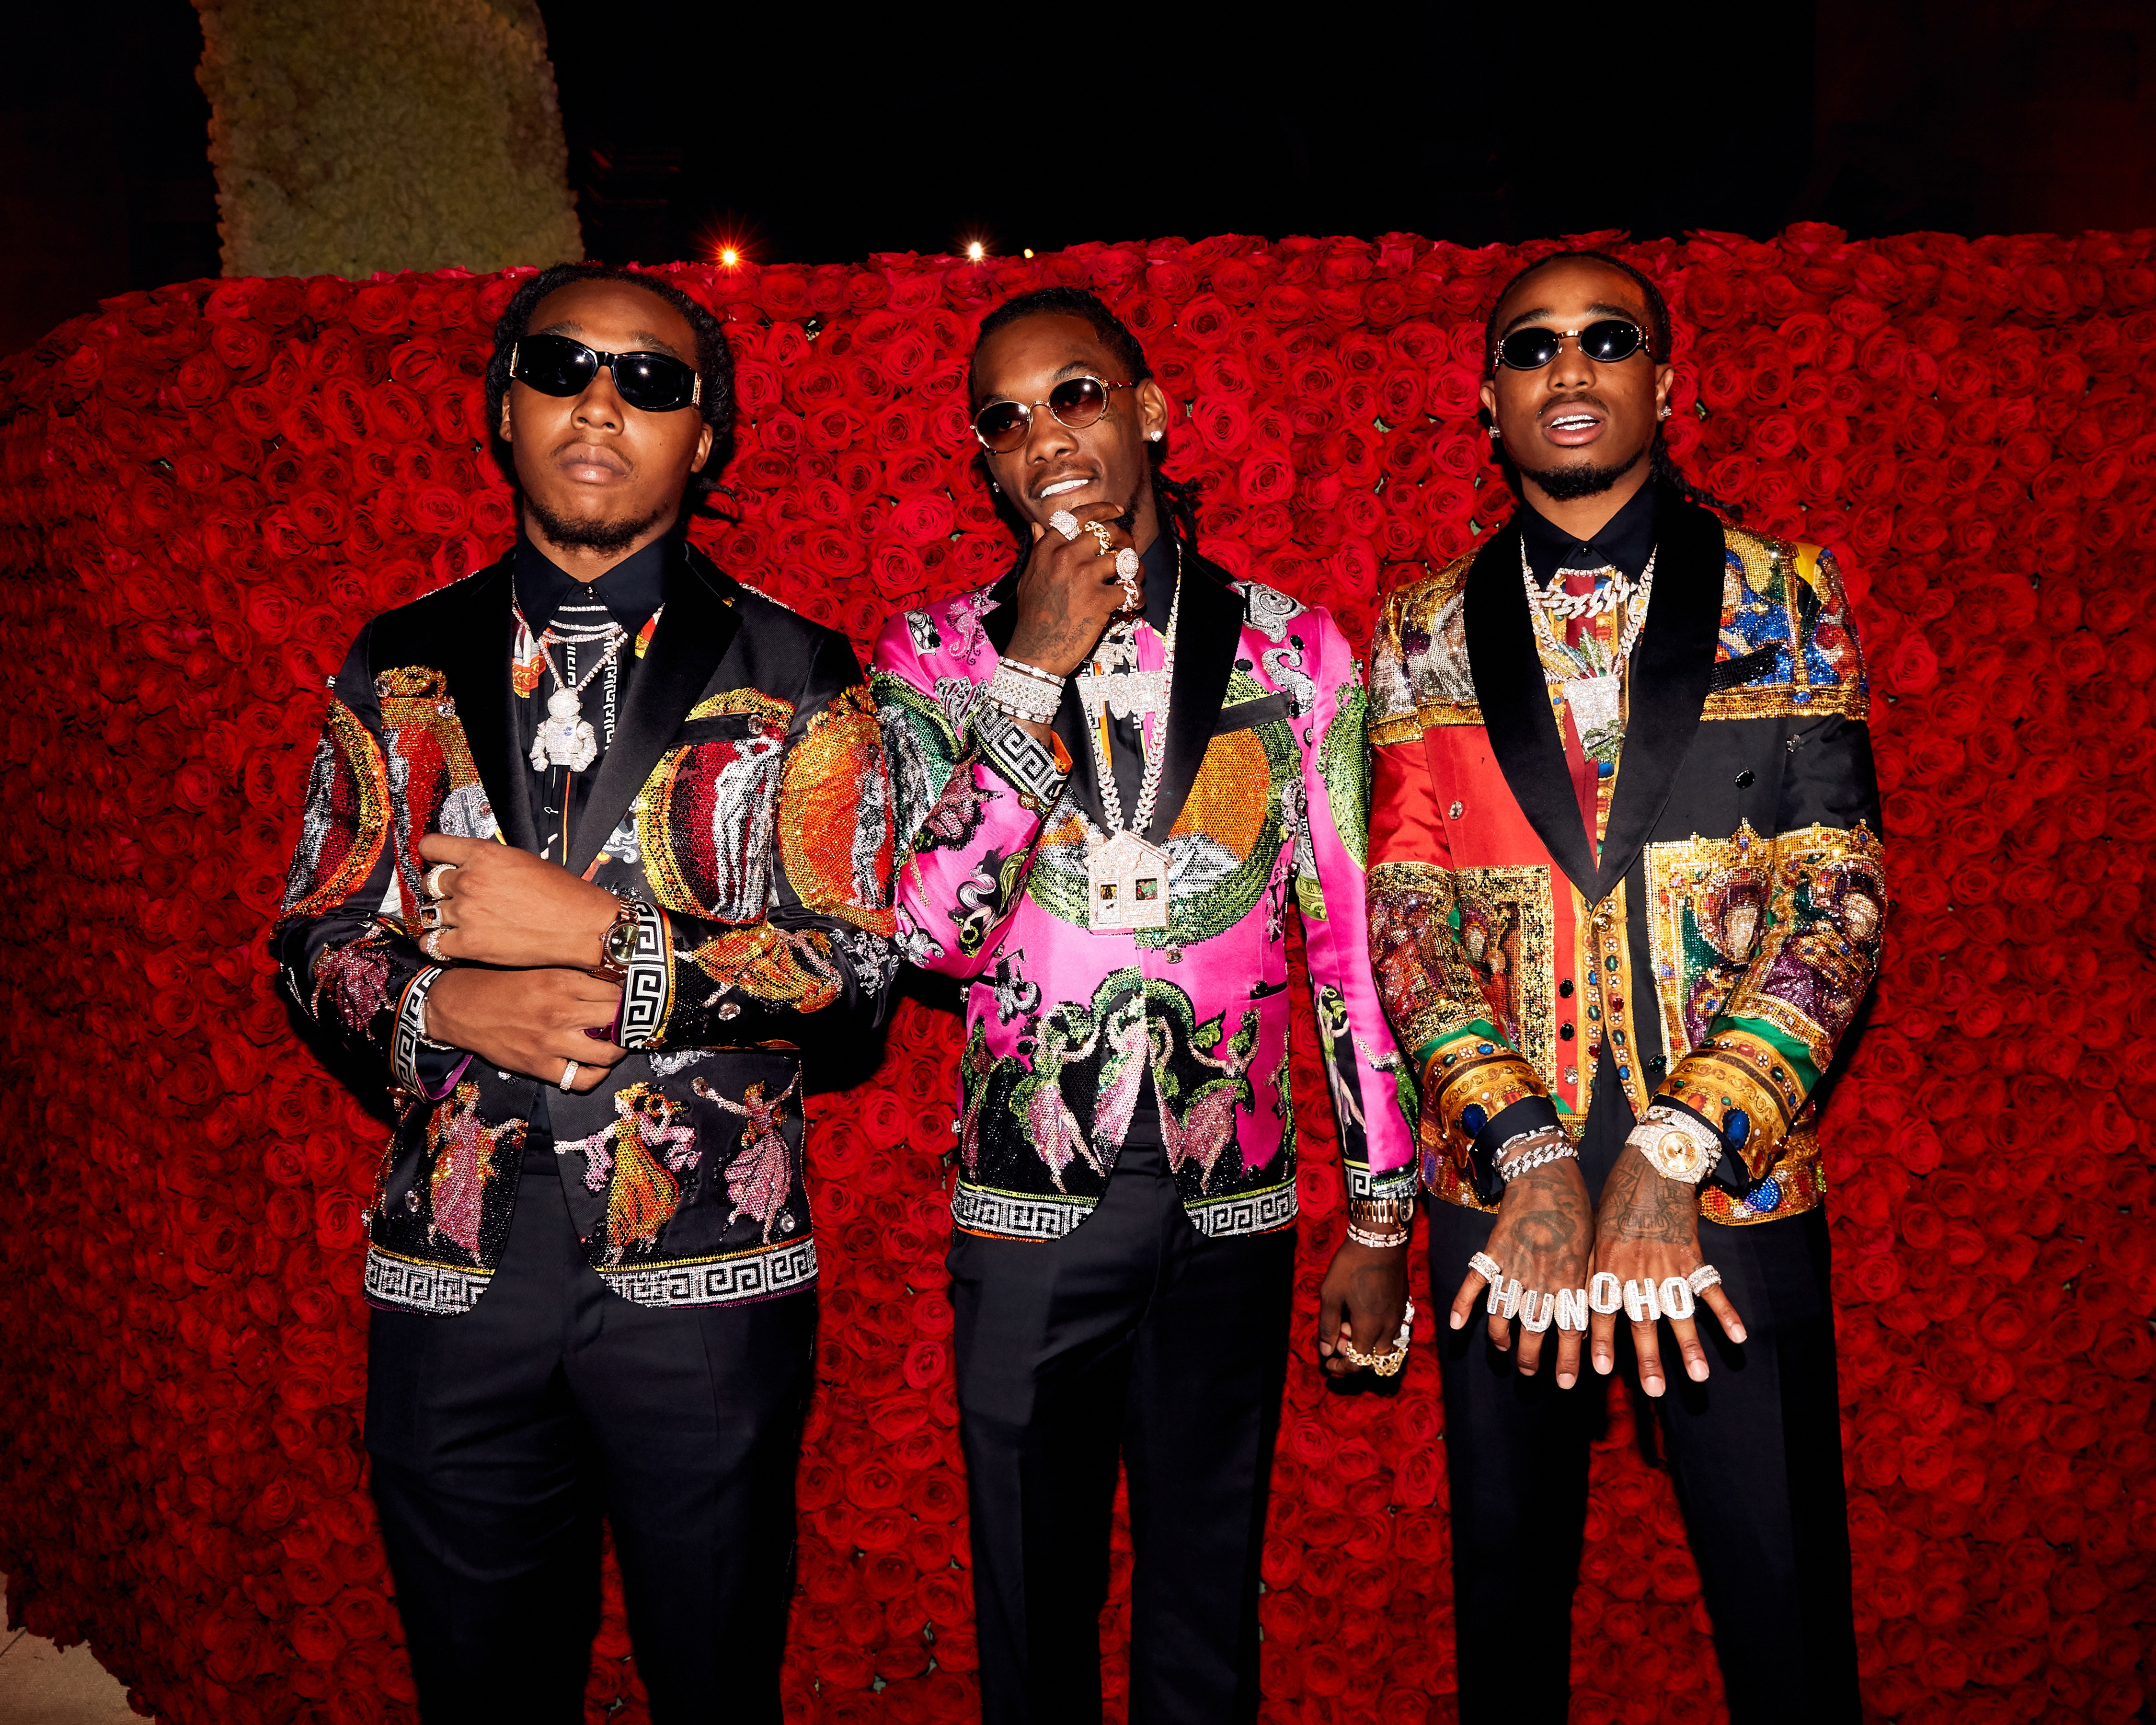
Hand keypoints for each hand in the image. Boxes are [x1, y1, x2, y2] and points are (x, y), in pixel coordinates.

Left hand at [416, 833, 620, 969]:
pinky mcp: (469, 944)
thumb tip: (468, 866)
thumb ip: (488, 861)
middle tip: (456, 898)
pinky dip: (437, 944)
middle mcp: (469, 881)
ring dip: (442, 917)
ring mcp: (466, 913)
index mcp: (483, 854)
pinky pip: (431, 943)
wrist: (581, 926)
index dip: (432, 855)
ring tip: (459, 922)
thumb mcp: (522, 860)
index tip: (438, 864)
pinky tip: (450, 943)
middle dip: (440, 890)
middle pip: (429, 882)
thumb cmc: (561, 894)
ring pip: (430, 912)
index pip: (430, 846)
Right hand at [423, 966, 625, 1093]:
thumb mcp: (538, 966)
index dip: (629, 995)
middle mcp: (561, 1010)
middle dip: (630, 1020)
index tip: (633, 997)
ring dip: (620, 1049)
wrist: (458, 1006)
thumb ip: (572, 976)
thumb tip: (611, 983)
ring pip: (608, 1052)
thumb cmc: (497, 982)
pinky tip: (597, 1065)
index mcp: (562, 980)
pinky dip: (597, 1074)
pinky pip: (583, 1079)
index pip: (615, 990)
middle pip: (617, 1019)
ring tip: (618, 1043)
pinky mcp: (539, 1066)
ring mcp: (551, 1041)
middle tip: (632, 1021)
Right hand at [1003, 502, 1139, 679]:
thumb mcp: (1028, 577)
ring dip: (1135, 569)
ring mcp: (1085, 577)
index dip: (1103, 510)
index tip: (1117, 512)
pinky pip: (1131, 589)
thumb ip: (1037, 549)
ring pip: (1125, 558)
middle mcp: (1067, 556)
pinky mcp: (1101, 600)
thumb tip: (1038, 525)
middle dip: (1125, 538)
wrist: (1034, 651)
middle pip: (1108, 532)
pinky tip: (1134, 603)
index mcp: (1049, 548)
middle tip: (1128, 550)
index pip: (1080, 516)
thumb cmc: (1032, 616)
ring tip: (1133, 579)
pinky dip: (1138, 597)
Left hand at [1316, 1239, 1409, 1376]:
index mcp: (1370, 1328)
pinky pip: (1393, 1330)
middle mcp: (1389, 1327)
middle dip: (1356, 1357)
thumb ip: (1328, 1326)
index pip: (1358, 1363)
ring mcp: (1399, 1316)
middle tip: (1339, 1339)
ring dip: (1368, 1344)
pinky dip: (1378, 1332)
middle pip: (1376, 1359)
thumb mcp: (1331, 1295)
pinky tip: (1364, 1314)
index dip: (1342, 1368)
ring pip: (1387, 1345)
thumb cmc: (1350, 1265)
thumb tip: (1326, 1351)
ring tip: (1349, 1324)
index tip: (1328, 1364)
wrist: (1379, 1240)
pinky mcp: (1404, 1305)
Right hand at [1450, 1143, 1592, 1387]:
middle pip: (1533, 1331)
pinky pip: (1473, 1284)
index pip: (1569, 1331)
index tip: (1564, 1383)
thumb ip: (1588, 1289)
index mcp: (1570, 1280)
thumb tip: (1588, 1324)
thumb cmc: (1578, 1214)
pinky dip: (1461, 1306)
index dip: (1566, 1360)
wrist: (1548, 1176)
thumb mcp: (1593, 1253)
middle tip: (1531, 1371)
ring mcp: (1513, 1267)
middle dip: (1531, 1358)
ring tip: (1505, 1349)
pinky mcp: (1492, 1252)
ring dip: (1501, 1339)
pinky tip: (1455, 1326)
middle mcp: (1541, 1279)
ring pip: (1501, 1316)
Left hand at [1588, 1144, 1746, 1395]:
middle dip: (1648, 1357)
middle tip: (1654, 1390)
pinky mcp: (1693, 1255)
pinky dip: (1726, 1312)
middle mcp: (1637, 1269)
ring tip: (1698, 1376)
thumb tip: (1579, 1307)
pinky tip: (1739, 1337)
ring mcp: (1667, 1264)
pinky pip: (1711, 1287)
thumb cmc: (1615, 1203)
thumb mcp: (1593, 1235)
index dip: (1600, 1340)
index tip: (1599, 1370)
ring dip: (1689, 1345)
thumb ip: (1589, 1272)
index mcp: (1608, 1265)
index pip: (1601, 1310)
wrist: (1651, 1167)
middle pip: (1642, 1320)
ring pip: (1679, 1311)